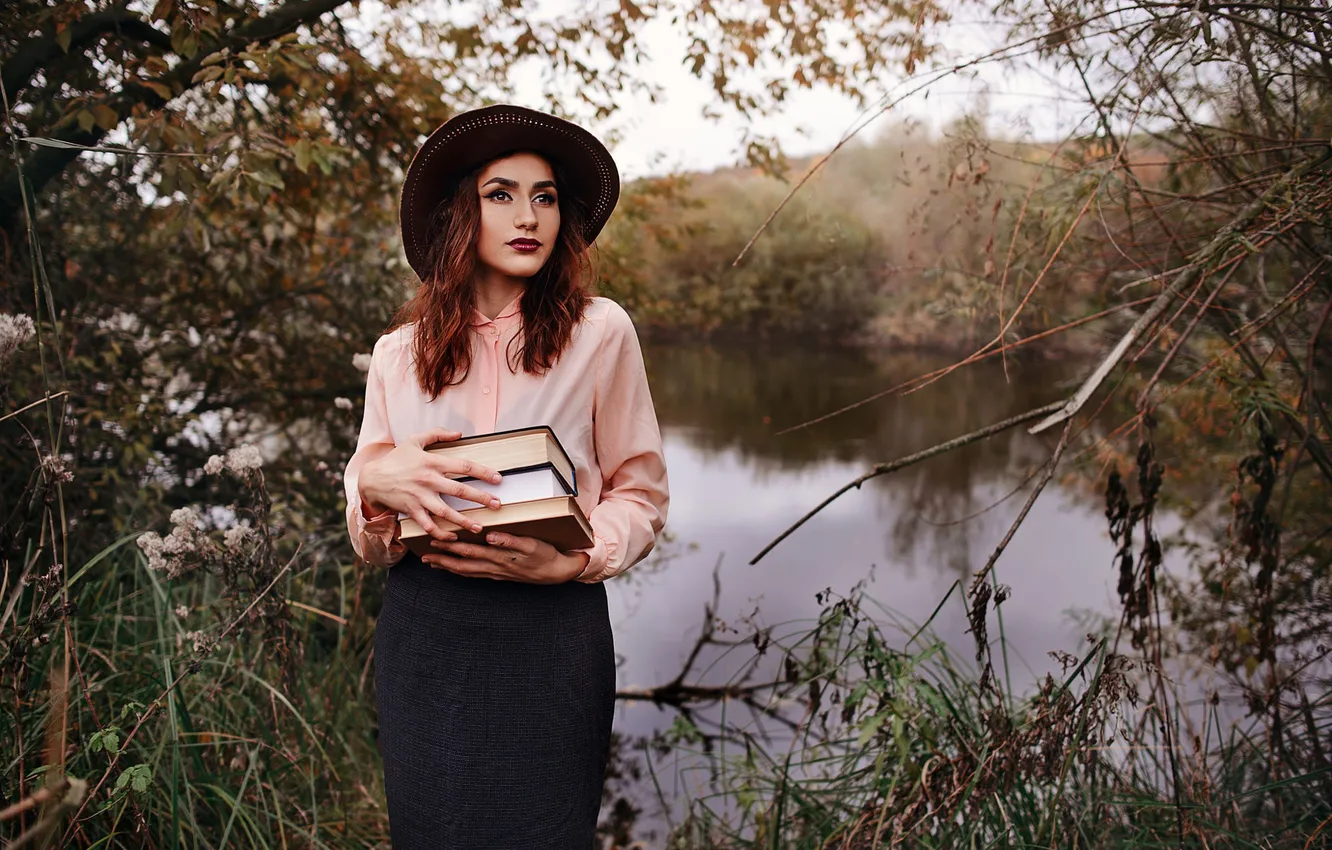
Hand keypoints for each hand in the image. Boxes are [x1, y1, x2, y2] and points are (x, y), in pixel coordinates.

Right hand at [358, 427, 505, 540]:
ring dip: (464, 521)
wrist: (372, 478)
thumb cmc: (396, 459)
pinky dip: (441, 534)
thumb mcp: (414, 440)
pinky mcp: (412, 510)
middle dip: (481, 498)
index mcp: (432, 462)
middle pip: (459, 490)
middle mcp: (428, 480)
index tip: (498, 479)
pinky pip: (428, 525)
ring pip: (446, 512)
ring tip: (479, 527)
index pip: (463, 466)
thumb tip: (459, 433)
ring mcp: (420, 497)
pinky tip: (453, 537)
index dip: (483, 472)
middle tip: (498, 505)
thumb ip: (437, 434)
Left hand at [422, 531, 590, 583]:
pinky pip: (475, 575)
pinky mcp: (499, 575)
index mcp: (499, 557)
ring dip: (448, 567)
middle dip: (443, 559)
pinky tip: (455, 569)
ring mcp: (496, 573)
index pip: (470, 551)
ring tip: (433, 564)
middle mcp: (494, 567)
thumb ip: (510, 540)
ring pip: (467, 571)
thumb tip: (491, 536)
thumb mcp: (532, 544)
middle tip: (425, 556)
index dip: (452, 546)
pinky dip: (461, 572)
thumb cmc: (545, 555)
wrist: (557, 573)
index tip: (436, 541)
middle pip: (463, 564)